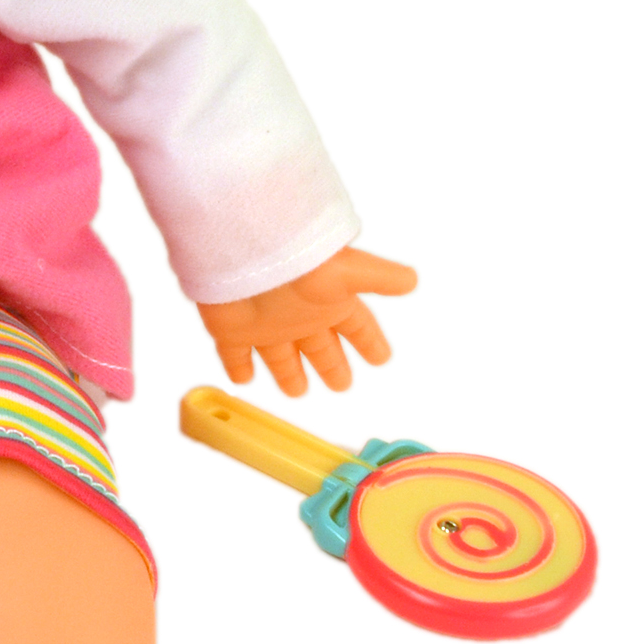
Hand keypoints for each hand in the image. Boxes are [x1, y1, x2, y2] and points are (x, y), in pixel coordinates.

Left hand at [196, 246, 416, 397]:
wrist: (245, 252)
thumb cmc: (300, 260)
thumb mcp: (349, 270)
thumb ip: (380, 277)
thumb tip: (412, 280)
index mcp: (329, 302)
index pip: (357, 326)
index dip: (369, 342)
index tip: (382, 358)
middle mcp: (299, 315)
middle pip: (319, 346)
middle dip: (331, 364)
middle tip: (341, 385)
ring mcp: (264, 324)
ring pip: (280, 356)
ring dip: (288, 372)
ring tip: (297, 391)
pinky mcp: (231, 330)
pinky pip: (234, 354)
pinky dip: (238, 367)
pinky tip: (242, 379)